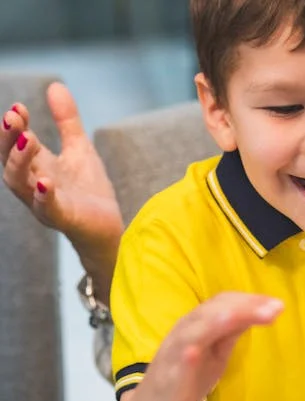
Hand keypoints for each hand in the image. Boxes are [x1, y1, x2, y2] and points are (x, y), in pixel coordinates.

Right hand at [0, 82, 123, 285]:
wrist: (109, 226)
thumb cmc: (88, 189)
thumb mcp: (79, 148)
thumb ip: (67, 121)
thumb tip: (55, 85)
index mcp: (36, 166)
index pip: (16, 143)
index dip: (15, 126)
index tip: (18, 107)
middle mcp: (33, 184)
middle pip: (10, 162)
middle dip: (8, 139)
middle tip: (12, 117)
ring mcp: (46, 203)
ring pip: (20, 184)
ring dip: (20, 162)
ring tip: (28, 141)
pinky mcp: (63, 219)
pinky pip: (47, 209)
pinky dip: (44, 196)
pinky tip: (47, 181)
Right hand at [122, 293, 282, 400]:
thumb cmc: (188, 380)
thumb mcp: (217, 352)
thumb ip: (232, 332)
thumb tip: (258, 311)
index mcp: (198, 323)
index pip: (224, 302)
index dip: (251, 300)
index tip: (277, 304)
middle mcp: (185, 330)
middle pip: (214, 309)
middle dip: (246, 306)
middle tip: (277, 308)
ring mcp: (174, 352)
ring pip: (196, 328)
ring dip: (224, 318)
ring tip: (250, 314)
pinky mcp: (167, 377)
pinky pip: (177, 361)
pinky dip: (188, 351)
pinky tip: (199, 350)